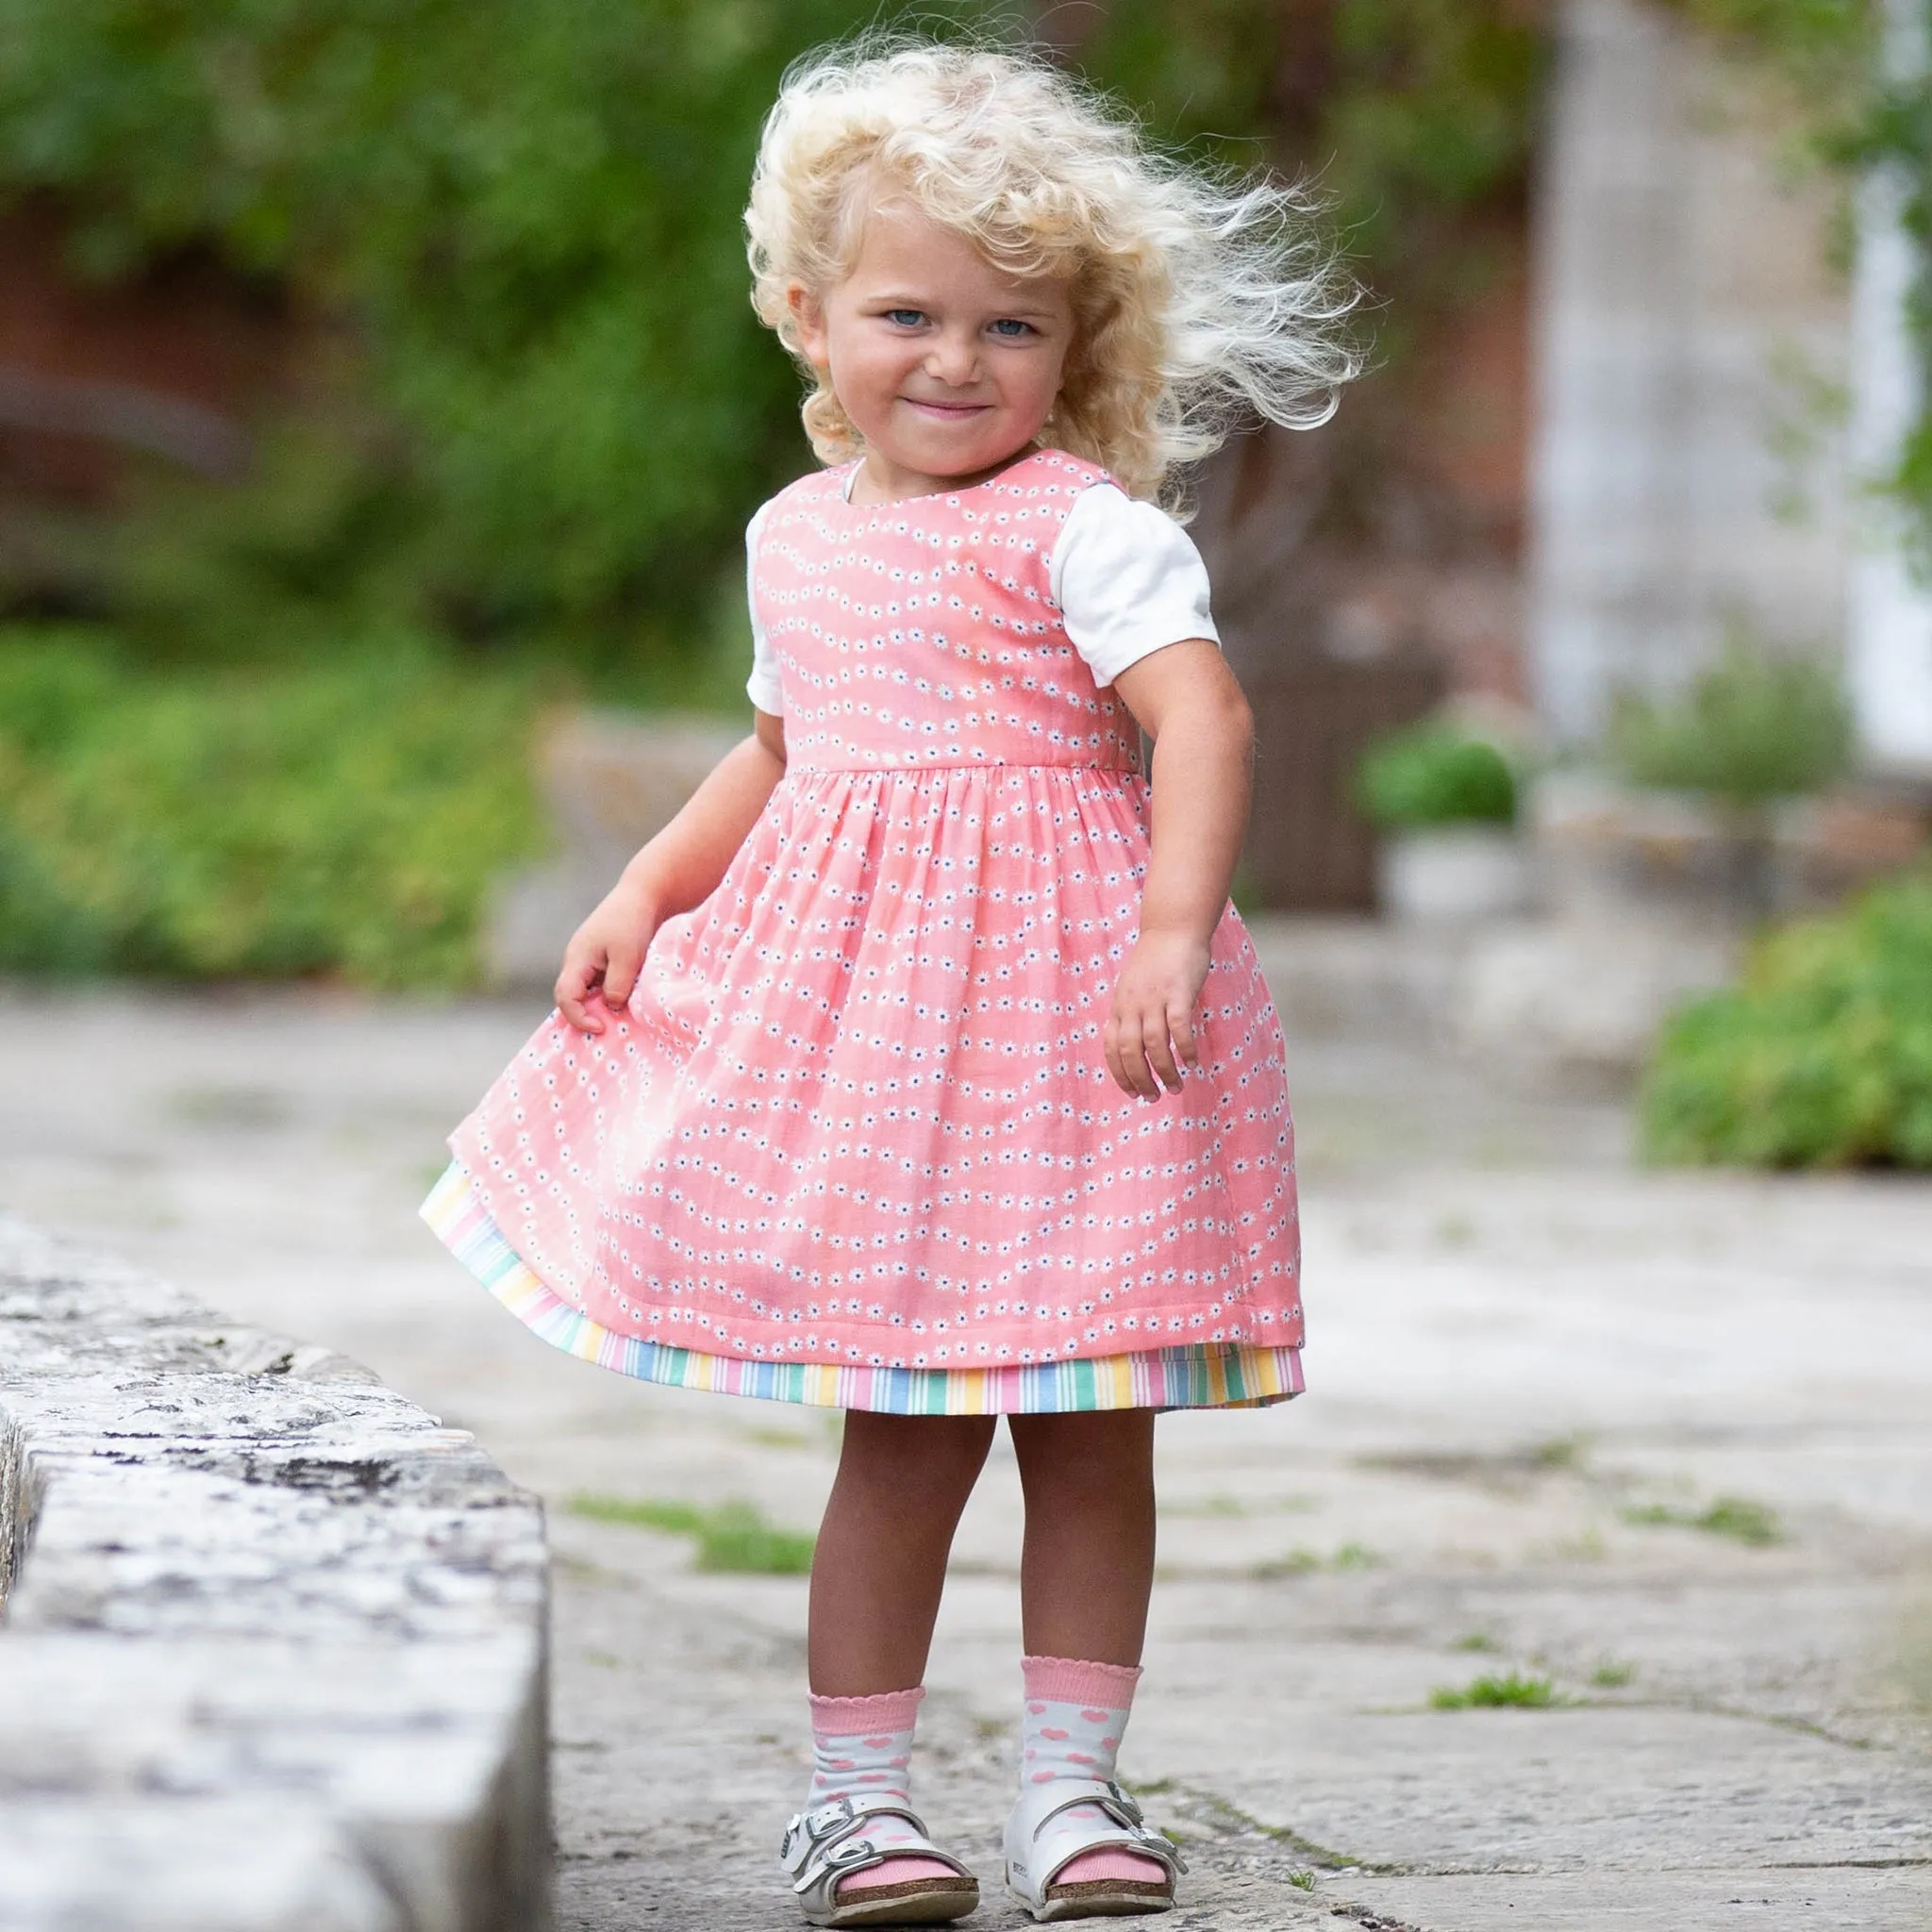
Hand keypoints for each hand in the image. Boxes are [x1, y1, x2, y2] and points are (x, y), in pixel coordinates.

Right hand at [555, 876, 661, 1034]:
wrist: (643, 895)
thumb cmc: (632, 922)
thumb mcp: (627, 957)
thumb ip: (617, 985)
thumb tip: (610, 1008)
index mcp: (577, 959)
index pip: (565, 997)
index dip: (579, 1017)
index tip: (601, 1028)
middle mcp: (577, 962)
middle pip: (572, 998)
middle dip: (586, 1016)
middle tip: (610, 1030)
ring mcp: (589, 961)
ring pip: (587, 993)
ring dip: (600, 1008)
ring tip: (619, 1021)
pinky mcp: (602, 961)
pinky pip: (599, 986)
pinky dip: (608, 998)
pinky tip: (626, 1004)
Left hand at [1104, 927, 1210, 1098]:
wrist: (1173, 927)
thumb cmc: (1157, 961)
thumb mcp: (1135, 988)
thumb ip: (1134, 1013)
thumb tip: (1139, 1046)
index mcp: (1120, 1006)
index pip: (1112, 1048)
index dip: (1120, 1074)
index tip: (1132, 1093)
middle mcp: (1132, 1004)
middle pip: (1130, 1051)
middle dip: (1140, 1080)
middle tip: (1154, 1098)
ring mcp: (1154, 997)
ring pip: (1154, 1044)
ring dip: (1164, 1071)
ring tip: (1176, 1087)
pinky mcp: (1177, 991)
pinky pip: (1179, 1027)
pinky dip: (1185, 1049)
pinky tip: (1193, 1063)